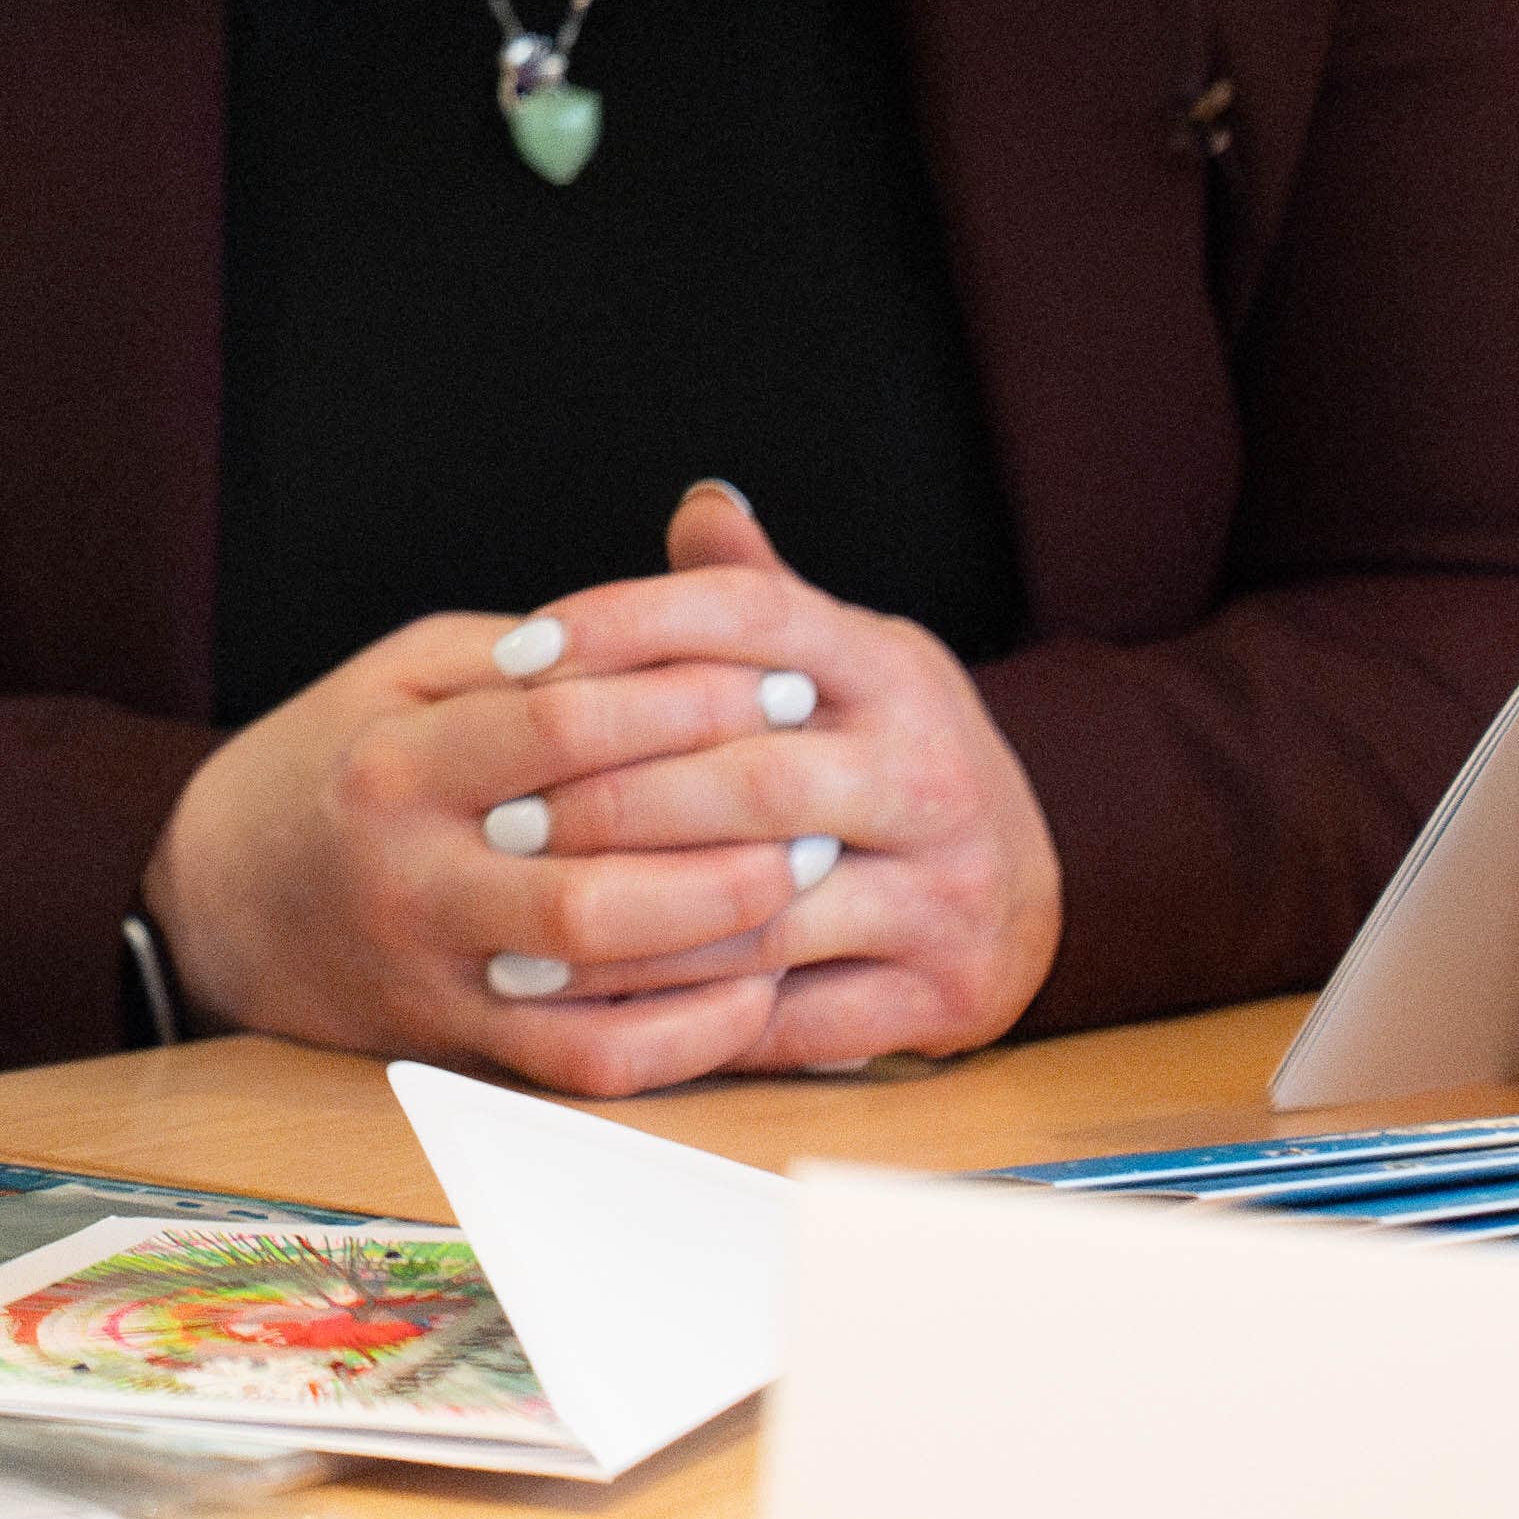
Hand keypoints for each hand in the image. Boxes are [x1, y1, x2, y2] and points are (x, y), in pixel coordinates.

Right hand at [141, 582, 832, 1098]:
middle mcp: (411, 877)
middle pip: (595, 868)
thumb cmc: (335, 762)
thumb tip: (669, 640)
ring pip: (603, 974)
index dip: (682, 703)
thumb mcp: (397, 674)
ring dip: (727, 928)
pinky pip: (595, 1062)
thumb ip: (524, 658)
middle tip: (819, 784)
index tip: (778, 678)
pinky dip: (690, 1035)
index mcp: (394, 764)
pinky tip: (761, 985)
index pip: (559, 728)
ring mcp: (437, 974)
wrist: (221, 900)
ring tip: (811, 870)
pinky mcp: (464, 1047)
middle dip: (728, 827)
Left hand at [492, 481, 1062, 1070]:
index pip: (753, 617)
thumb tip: (702, 505)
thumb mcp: (842, 658)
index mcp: (894, 669)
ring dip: (628, 925)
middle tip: (498, 817)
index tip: (517, 652)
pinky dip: (684, 1014)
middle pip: (751, 781)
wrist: (1020, 884)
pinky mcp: (944, 995)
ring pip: (760, 912)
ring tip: (518, 923)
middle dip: (612, 801)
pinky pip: (790, 1014)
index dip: (628, 624)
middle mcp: (932, 776)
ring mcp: (949, 893)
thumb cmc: (877, 751)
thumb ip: (759, 589)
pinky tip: (596, 1005)